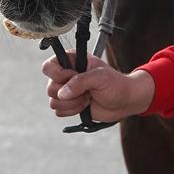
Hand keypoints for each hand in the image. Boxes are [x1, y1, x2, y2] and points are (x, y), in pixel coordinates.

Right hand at [41, 51, 155, 122]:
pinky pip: (59, 111)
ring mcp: (67, 91)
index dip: (58, 75)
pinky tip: (86, 105)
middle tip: (87, 90)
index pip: (49, 66)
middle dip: (70, 94)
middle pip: (50, 87)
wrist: (125, 101)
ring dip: (73, 103)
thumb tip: (62, 93)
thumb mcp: (100, 78)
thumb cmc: (116, 84)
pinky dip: (73, 111)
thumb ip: (80, 82)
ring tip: (88, 98)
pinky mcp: (70, 105)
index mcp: (72, 61)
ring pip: (54, 101)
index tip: (74, 77)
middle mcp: (67, 75)